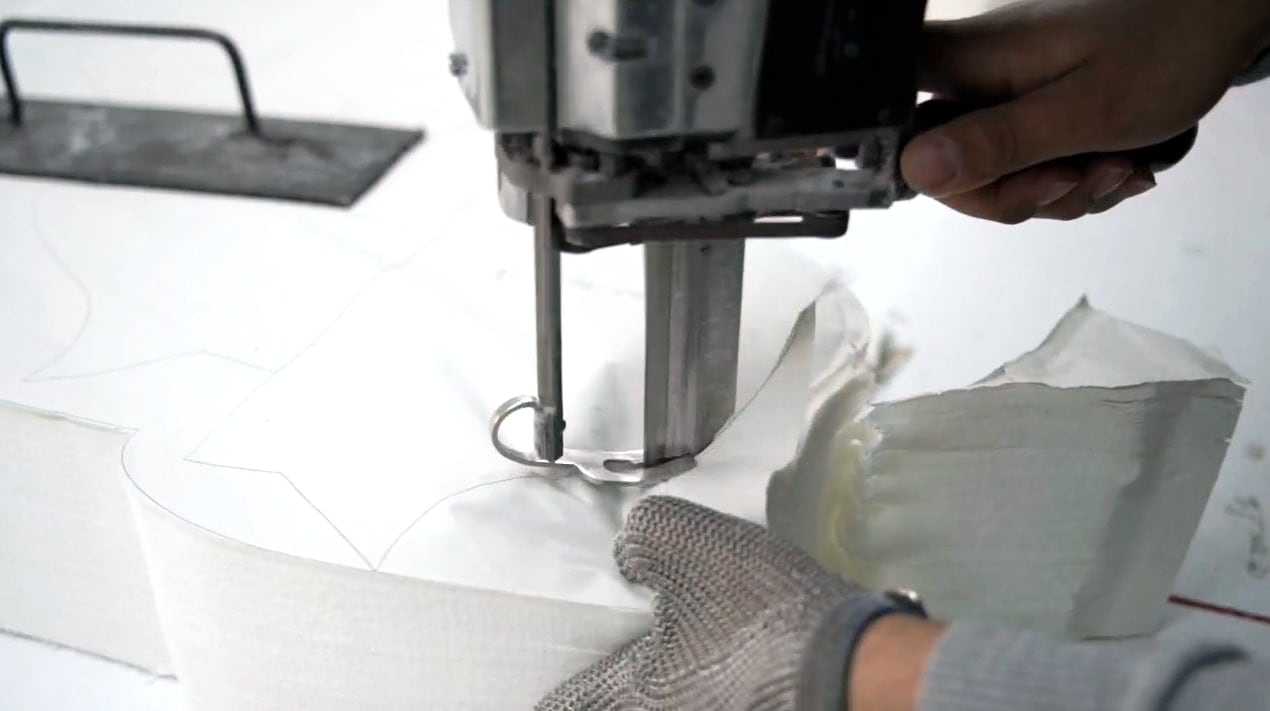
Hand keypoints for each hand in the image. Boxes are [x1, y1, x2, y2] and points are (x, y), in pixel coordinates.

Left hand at [535, 497, 931, 710]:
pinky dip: (707, 691)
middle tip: (611, 670)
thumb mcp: (688, 543)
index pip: (567, 704)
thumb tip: (627, 557)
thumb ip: (640, 537)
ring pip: (666, 707)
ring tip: (675, 658)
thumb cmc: (763, 615)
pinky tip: (727, 662)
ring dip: (660, 692)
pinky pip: (713, 704)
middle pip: (616, 710)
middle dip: (610, 691)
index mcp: (637, 695)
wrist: (856, 669)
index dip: (552, 696)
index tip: (542, 695)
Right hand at [902, 0, 1269, 222]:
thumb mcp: (1083, 111)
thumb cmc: (1165, 47)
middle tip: (1075, 177)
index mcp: (966, 64)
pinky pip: (1028, 169)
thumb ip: (996, 144)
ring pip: (995, 179)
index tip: (987, 181)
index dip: (924, 170)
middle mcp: (970, 77)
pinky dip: (1074, 181)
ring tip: (1116, 165)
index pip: (892, 127)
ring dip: (1060, 193)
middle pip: (947, 169)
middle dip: (1017, 195)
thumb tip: (915, 170)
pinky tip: (1117, 163)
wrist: (1223, 16)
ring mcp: (1000, 95)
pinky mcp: (1029, 110)